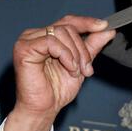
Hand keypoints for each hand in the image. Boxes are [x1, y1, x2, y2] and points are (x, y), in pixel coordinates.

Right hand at [4, 15, 115, 130]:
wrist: (45, 108)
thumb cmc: (57, 89)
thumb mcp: (81, 64)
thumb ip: (92, 46)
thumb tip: (107, 30)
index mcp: (48, 37)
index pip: (69, 21)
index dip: (87, 22)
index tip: (104, 26)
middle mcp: (36, 35)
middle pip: (68, 28)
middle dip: (82, 49)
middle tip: (87, 68)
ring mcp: (28, 40)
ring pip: (61, 33)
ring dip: (75, 54)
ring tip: (76, 71)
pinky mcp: (24, 49)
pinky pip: (51, 42)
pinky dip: (65, 55)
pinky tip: (69, 68)